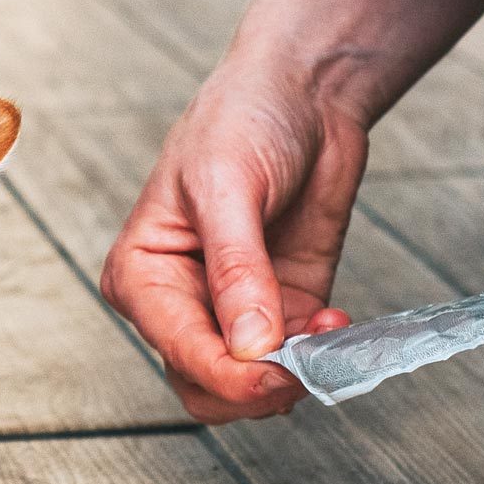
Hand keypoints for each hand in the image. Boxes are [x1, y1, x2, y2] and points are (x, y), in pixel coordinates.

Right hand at [99, 57, 361, 421]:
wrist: (304, 94)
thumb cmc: (242, 120)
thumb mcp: (228, 188)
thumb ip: (237, 270)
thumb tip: (250, 345)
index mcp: (142, 276)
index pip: (180, 352)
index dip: (229, 374)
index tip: (276, 371)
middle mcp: (181, 303)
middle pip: (207, 386)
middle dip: (257, 387)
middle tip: (304, 362)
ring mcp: (235, 312)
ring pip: (249, 388)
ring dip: (293, 377)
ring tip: (327, 334)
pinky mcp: (285, 311)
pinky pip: (296, 363)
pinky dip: (321, 359)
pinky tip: (340, 324)